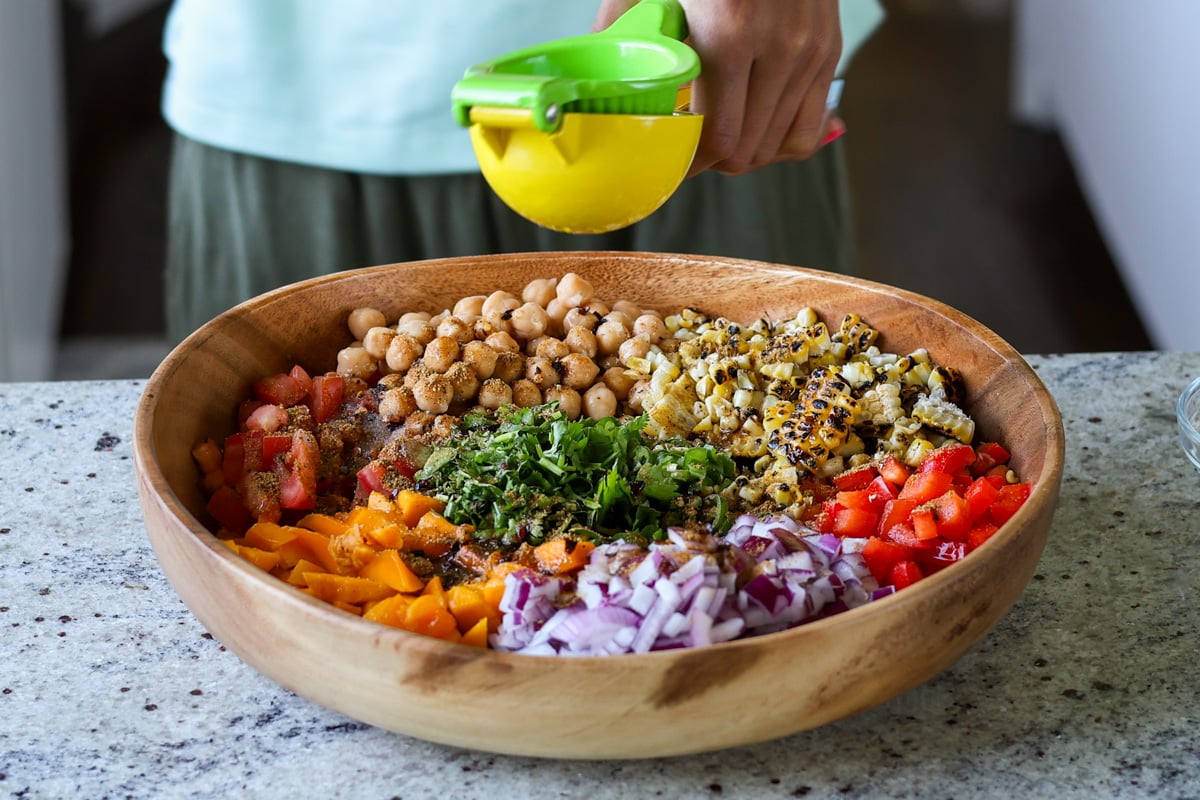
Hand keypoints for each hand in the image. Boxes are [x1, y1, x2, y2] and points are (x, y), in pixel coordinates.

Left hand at [592, 0, 842, 176]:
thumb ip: (620, 27)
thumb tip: (592, 74)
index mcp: (729, 34)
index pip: (718, 138)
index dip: (690, 164)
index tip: (669, 163)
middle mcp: (779, 47)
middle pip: (747, 151)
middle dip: (713, 162)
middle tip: (689, 152)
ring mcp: (810, 51)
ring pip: (779, 146)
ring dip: (745, 154)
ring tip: (719, 140)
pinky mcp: (828, 51)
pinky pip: (810, 127)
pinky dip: (781, 141)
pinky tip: (756, 131)